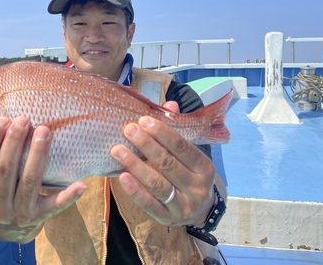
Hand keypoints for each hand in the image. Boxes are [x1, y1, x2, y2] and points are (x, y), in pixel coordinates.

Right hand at [0, 116, 86, 242]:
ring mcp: (18, 214)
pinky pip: (55, 205)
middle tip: (24, 119)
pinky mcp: (39, 217)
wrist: (10, 231)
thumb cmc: (0, 195)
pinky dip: (68, 195)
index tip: (3, 119)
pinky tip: (81, 184)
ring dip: (38, 153)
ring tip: (44, 131)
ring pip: (29, 180)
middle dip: (14, 141)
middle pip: (6, 169)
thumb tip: (4, 121)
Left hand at [110, 101, 222, 226]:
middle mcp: (198, 188)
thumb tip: (169, 104)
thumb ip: (178, 130)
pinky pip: (149, 204)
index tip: (143, 120)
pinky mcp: (167, 218)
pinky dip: (135, 190)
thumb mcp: (189, 154)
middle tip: (128, 129)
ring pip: (157, 184)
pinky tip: (121, 176)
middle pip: (168, 164)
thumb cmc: (189, 174)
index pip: (183, 147)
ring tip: (117, 149)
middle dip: (146, 144)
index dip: (163, 133)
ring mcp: (184, 206)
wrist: (200, 211)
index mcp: (205, 168)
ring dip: (135, 165)